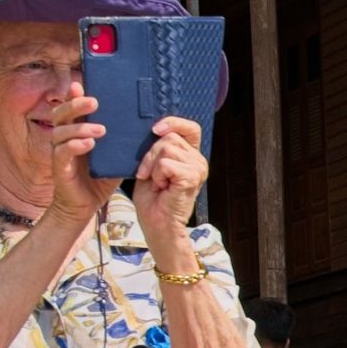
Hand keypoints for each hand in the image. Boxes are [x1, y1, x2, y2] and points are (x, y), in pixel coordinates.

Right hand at [41, 91, 113, 225]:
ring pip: (60, 131)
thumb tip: (143, 126)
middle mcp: (63, 138)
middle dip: (75, 105)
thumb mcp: (113, 157)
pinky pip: (62, 152)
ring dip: (79, 127)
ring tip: (100, 129)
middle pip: (61, 113)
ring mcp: (58, 152)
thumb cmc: (98, 179)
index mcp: (74, 131)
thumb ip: (121, 142)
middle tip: (95, 102)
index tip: (82, 84)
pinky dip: (74, 146)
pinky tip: (89, 144)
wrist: (84, 206)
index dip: (74, 95)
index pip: (71, 107)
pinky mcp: (59, 168)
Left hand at [131, 115, 208, 250]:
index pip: (190, 127)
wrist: (156, 225)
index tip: (155, 130)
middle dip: (151, 154)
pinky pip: (166, 163)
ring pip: (166, 148)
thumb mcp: (152, 165)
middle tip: (148, 174)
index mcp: (191, 156)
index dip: (173, 123)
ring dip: (153, 166)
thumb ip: (158, 147)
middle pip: (170, 137)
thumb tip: (153, 127)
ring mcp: (198, 169)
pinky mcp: (191, 178)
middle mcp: (198, 161)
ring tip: (157, 183)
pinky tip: (161, 187)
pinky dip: (157, 175)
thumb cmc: (152, 199)